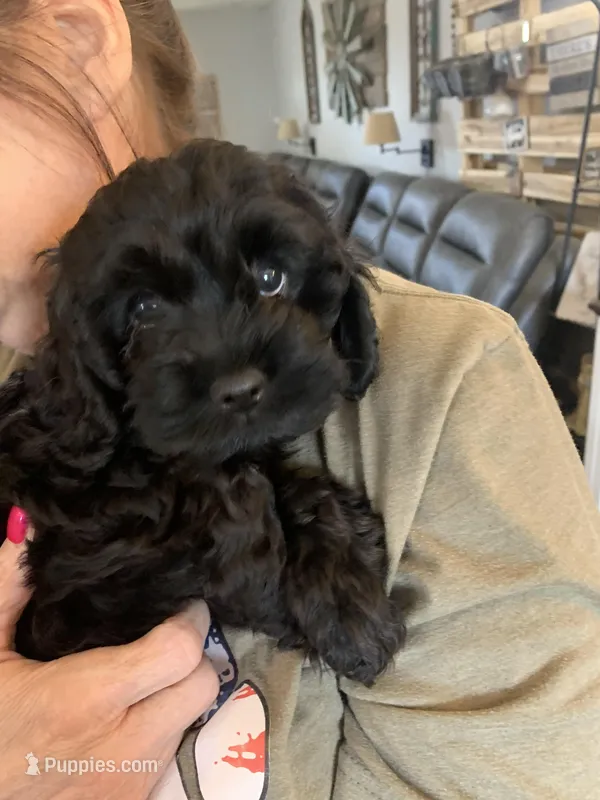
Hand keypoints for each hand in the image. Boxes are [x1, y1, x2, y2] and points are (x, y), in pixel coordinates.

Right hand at [0, 525, 217, 799]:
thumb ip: (9, 589)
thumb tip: (30, 527)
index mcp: (86, 698)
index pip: (181, 650)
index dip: (188, 619)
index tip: (178, 604)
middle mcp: (124, 744)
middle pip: (205, 683)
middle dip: (194, 655)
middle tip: (166, 638)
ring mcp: (133, 781)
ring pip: (194, 719)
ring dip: (178, 692)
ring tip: (143, 676)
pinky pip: (174, 753)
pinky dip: (163, 729)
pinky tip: (128, 718)